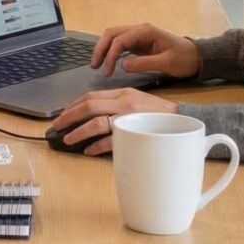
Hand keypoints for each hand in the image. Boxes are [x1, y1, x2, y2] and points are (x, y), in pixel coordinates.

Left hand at [50, 89, 178, 155]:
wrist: (187, 120)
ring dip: (78, 132)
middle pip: (89, 105)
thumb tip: (95, 116)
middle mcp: (124, 102)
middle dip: (68, 116)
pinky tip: (88, 151)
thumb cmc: (161, 115)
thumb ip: (117, 105)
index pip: (91, 95)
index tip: (62, 114)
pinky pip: (111, 139)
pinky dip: (96, 146)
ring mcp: (130, 116)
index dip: (73, 105)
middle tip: (56, 126)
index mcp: (123, 93)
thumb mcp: (137, 102)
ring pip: (96, 121)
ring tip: (68, 139)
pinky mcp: (136, 131)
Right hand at [90, 22, 200, 80]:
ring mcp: (139, 36)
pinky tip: (108, 62)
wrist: (197, 57)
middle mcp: (140, 30)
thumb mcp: (166, 63)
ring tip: (97, 65)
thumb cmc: (185, 58)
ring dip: (104, 49)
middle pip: (112, 34)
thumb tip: (123, 64)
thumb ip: (144, 63)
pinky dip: (111, 52)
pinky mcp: (139, 43)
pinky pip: (120, 44)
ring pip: (114, 37)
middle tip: (95, 66)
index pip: (120, 40)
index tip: (107, 71)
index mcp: (146, 31)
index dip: (110, 55)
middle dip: (100, 48)